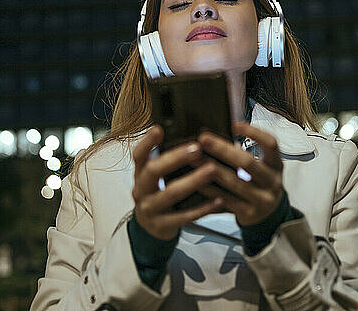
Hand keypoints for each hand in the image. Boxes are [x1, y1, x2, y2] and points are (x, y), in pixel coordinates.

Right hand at [131, 125, 223, 240]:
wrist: (151, 229)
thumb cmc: (159, 196)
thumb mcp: (157, 179)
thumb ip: (169, 162)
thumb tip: (196, 140)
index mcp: (140, 174)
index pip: (139, 155)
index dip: (147, 142)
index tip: (159, 129)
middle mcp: (141, 190)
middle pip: (153, 170)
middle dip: (175, 158)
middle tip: (197, 148)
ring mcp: (149, 209)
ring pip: (170, 193)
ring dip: (193, 180)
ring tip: (212, 170)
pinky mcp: (162, 225)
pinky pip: (185, 216)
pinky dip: (203, 207)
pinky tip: (218, 199)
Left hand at [196, 121, 283, 225]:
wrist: (270, 215)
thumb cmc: (261, 185)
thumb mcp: (263, 167)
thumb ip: (246, 154)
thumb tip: (218, 136)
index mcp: (276, 165)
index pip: (270, 144)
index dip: (254, 133)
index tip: (235, 125)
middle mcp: (272, 181)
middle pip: (247, 162)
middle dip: (223, 149)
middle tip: (204, 139)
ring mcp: (262, 199)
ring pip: (234, 182)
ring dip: (211, 168)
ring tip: (195, 158)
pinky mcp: (249, 212)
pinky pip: (226, 199)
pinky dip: (211, 189)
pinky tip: (198, 181)